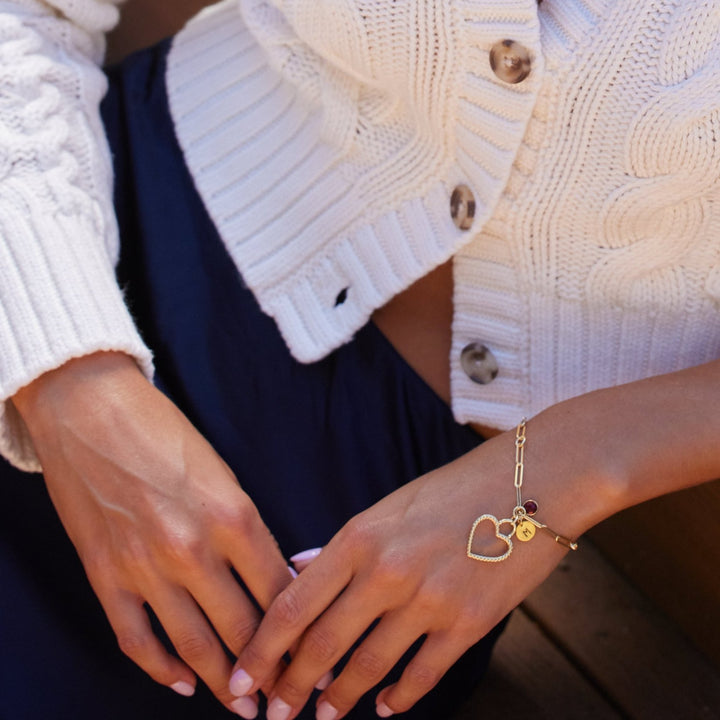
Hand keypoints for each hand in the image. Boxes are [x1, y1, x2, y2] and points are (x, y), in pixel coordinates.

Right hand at [13, 352, 290, 717]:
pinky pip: (136, 640)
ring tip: (244, 708)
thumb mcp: (224, 476)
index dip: (301, 633)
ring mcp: (145, 567)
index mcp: (233, 517)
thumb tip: (272, 580)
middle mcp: (193, 549)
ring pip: (193, 647)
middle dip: (270, 670)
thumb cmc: (167, 436)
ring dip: (222, 685)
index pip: (279, 594)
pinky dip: (160, 670)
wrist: (92, 412)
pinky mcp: (105, 576)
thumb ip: (246, 531)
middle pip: (243, 630)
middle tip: (287, 695)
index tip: (316, 656)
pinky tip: (180, 682)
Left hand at [229, 427, 594, 719]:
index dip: (263, 649)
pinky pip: (422, 675)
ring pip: (368, 667)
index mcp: (360, 537)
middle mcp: (387, 572)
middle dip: (292, 687)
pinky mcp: (468, 624)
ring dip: (340, 698)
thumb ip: (345, 545)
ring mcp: (428, 601)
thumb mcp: (391, 506)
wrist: (532, 484)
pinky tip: (385, 707)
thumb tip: (302, 568)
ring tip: (324, 717)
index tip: (244, 678)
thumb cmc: (455, 489)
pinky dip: (398, 697)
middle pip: (323, 644)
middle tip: (275, 713)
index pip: (295, 604)